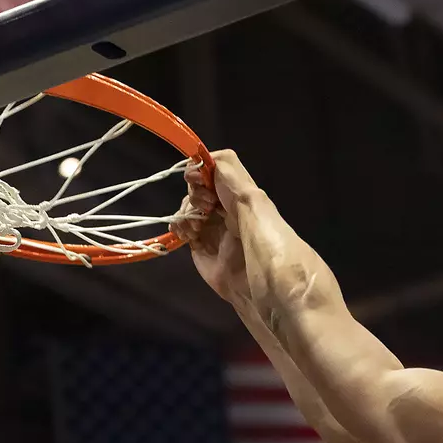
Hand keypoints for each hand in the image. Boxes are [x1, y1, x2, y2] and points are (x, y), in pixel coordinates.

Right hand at [172, 150, 256, 305]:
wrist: (259, 285)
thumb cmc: (263, 240)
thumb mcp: (252, 199)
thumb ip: (229, 173)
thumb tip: (202, 157)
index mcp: (243, 195)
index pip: (216, 169)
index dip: (204, 169)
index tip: (198, 178)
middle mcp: (227, 209)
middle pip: (199, 186)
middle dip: (196, 191)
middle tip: (205, 206)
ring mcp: (213, 228)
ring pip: (187, 207)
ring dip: (186, 211)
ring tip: (196, 227)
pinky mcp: (201, 248)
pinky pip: (182, 229)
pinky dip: (179, 228)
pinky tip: (187, 236)